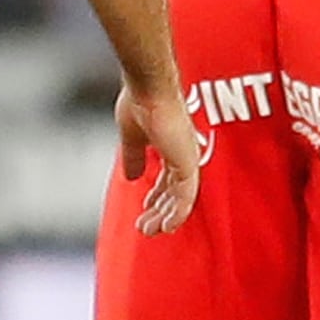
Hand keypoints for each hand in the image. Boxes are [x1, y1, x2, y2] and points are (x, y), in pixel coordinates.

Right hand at [117, 79, 202, 233]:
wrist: (148, 88)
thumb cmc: (140, 102)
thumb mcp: (131, 136)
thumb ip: (133, 156)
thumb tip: (131, 176)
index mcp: (171, 146)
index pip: (168, 178)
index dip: (157, 196)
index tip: (145, 209)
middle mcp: (183, 153)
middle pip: (174, 191)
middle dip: (159, 211)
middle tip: (145, 227)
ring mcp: (187, 159)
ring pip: (181, 197)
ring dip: (166, 216)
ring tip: (151, 230)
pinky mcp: (188, 163)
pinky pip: (186, 195)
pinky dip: (178, 213)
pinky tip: (167, 226)